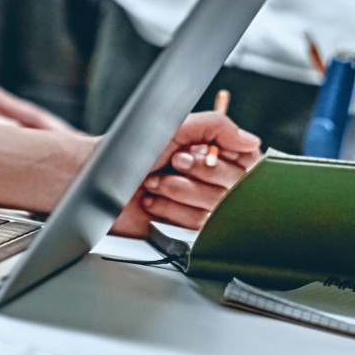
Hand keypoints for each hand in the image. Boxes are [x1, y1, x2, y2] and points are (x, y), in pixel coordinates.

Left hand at [112, 111, 261, 236]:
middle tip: (172, 163)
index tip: (196, 153)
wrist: (102, 177)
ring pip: (217, 207)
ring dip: (180, 191)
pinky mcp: (187, 227)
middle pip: (235, 186)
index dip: (224, 160)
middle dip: (196, 173)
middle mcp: (212, 177)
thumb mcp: (178, 126)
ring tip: (156, 181)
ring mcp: (201, 203)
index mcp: (214, 150)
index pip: (247, 160)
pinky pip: (199, 226)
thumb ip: (218, 127)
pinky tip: (154, 201)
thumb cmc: (135, 147)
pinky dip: (173, 210)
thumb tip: (252, 141)